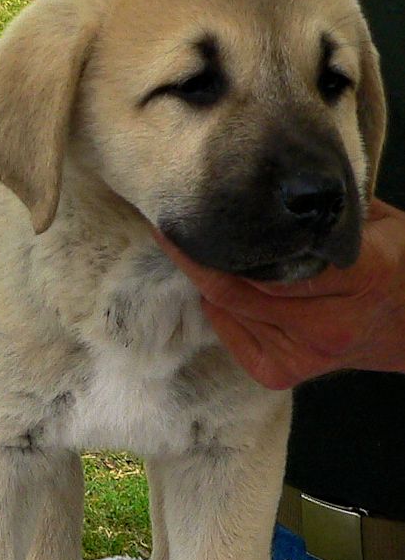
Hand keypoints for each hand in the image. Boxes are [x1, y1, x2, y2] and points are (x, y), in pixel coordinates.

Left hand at [154, 198, 404, 389]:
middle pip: (238, 289)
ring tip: (198, 253)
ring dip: (209, 283)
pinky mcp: (284, 374)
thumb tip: (260, 185)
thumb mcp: (373, 222)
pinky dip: (221, 310)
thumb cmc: (396, 263)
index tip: (184, 214)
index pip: (271, 258)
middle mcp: (329, 322)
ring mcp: (306, 354)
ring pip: (230, 311)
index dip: (218, 240)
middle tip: (177, 229)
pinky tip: (222, 291)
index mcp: (362, 273)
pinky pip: (231, 336)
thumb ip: (321, 210)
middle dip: (201, 259)